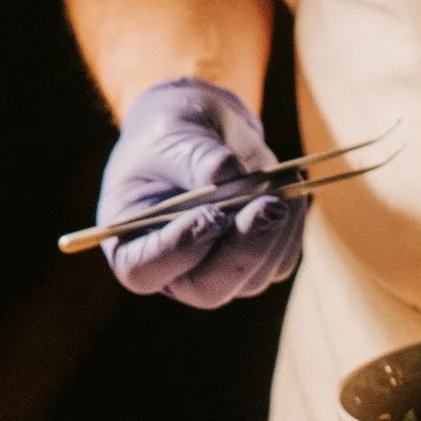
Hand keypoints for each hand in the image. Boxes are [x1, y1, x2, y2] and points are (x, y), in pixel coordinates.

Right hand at [97, 77, 302, 308]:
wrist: (203, 132)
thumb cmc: (171, 134)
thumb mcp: (174, 132)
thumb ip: (197, 158)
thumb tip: (229, 178)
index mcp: (130, 243)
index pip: (143, 270)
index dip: (177, 250)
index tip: (209, 215)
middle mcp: (173, 272)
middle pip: (208, 289)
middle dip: (242, 251)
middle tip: (267, 206)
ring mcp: (218, 274)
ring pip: (254, 277)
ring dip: (273, 232)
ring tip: (275, 182)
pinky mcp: (256, 266)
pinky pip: (282, 259)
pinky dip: (290, 225)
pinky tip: (285, 190)